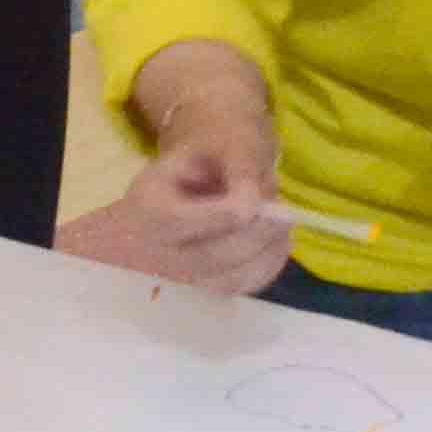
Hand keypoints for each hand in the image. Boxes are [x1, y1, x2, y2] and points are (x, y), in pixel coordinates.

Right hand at [69, 96, 294, 293]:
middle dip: (255, 236)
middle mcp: (149, 249)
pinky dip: (267, 267)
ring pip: (227, 281)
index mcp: (144, 205)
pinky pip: (240, 288)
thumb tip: (252, 206)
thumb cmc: (214, 148)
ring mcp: (175, 277)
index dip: (224, 215)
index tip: (260, 204)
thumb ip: (239, 168)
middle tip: (287, 214)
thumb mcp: (226, 141)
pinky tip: (277, 242)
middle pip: (207, 258)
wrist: (204, 168)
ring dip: (266, 253)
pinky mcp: (203, 289)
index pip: (178, 222)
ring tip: (282, 225)